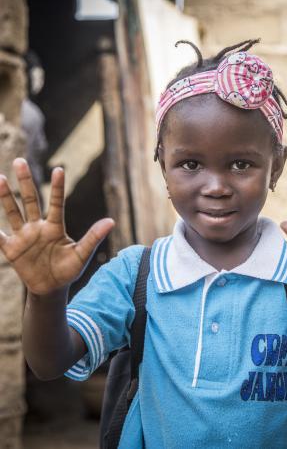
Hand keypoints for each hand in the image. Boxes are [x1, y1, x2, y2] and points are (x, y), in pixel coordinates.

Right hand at [0, 158, 114, 294]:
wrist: (51, 288)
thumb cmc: (68, 270)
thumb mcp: (82, 255)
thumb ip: (93, 237)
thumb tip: (112, 221)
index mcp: (55, 227)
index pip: (56, 203)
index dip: (58, 188)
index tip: (59, 169)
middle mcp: (37, 227)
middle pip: (30, 201)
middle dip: (25, 182)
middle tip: (20, 161)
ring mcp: (23, 236)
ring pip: (12, 212)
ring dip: (5, 197)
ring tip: (0, 177)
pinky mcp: (11, 249)